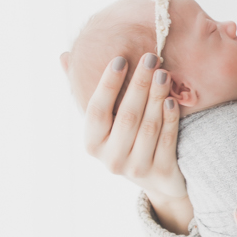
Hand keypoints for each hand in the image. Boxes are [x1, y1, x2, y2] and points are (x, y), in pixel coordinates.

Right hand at [72, 50, 193, 232]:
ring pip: (148, 127)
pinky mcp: (160, 172)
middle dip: (139, 84)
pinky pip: (166, 140)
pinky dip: (169, 118)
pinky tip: (172, 99)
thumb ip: (84, 90)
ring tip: (163, 72)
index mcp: (91, 143)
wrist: (156, 179)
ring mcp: (136, 168)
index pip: (97, 110)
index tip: (120, 59)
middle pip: (127, 116)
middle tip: (150, 57)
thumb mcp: (103, 121)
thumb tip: (65, 57)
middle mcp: (111, 159)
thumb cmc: (123, 139)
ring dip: (156, 96)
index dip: (108, 84)